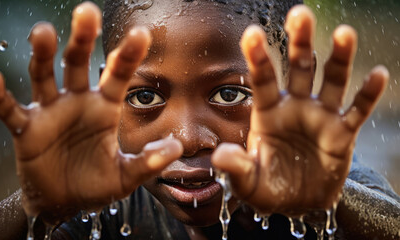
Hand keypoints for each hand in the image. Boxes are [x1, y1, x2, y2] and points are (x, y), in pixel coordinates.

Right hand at [0, 2, 181, 219]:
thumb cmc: (95, 184)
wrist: (62, 202)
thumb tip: (178, 147)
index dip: (128, 55)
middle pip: (78, 62)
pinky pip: (9, 109)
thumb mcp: (125, 175)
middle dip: (82, 38)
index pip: (117, 74)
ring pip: (44, 76)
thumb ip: (149, 161)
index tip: (141, 34)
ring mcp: (50, 112)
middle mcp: (78, 102)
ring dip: (42, 55)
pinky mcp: (25, 128)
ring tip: (42, 32)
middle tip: (87, 12)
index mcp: (105, 108)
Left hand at [212, 5, 387, 214]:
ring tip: (344, 33)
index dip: (258, 57)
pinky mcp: (343, 133)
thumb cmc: (268, 186)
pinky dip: (367, 94)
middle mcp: (295, 107)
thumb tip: (219, 156)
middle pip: (299, 67)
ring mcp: (320, 117)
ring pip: (332, 81)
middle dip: (300, 42)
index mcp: (267, 112)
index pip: (262, 79)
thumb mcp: (248, 180)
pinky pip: (357, 111)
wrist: (296, 203)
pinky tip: (378, 75)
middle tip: (300, 14)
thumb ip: (235, 166)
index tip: (251, 33)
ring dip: (339, 58)